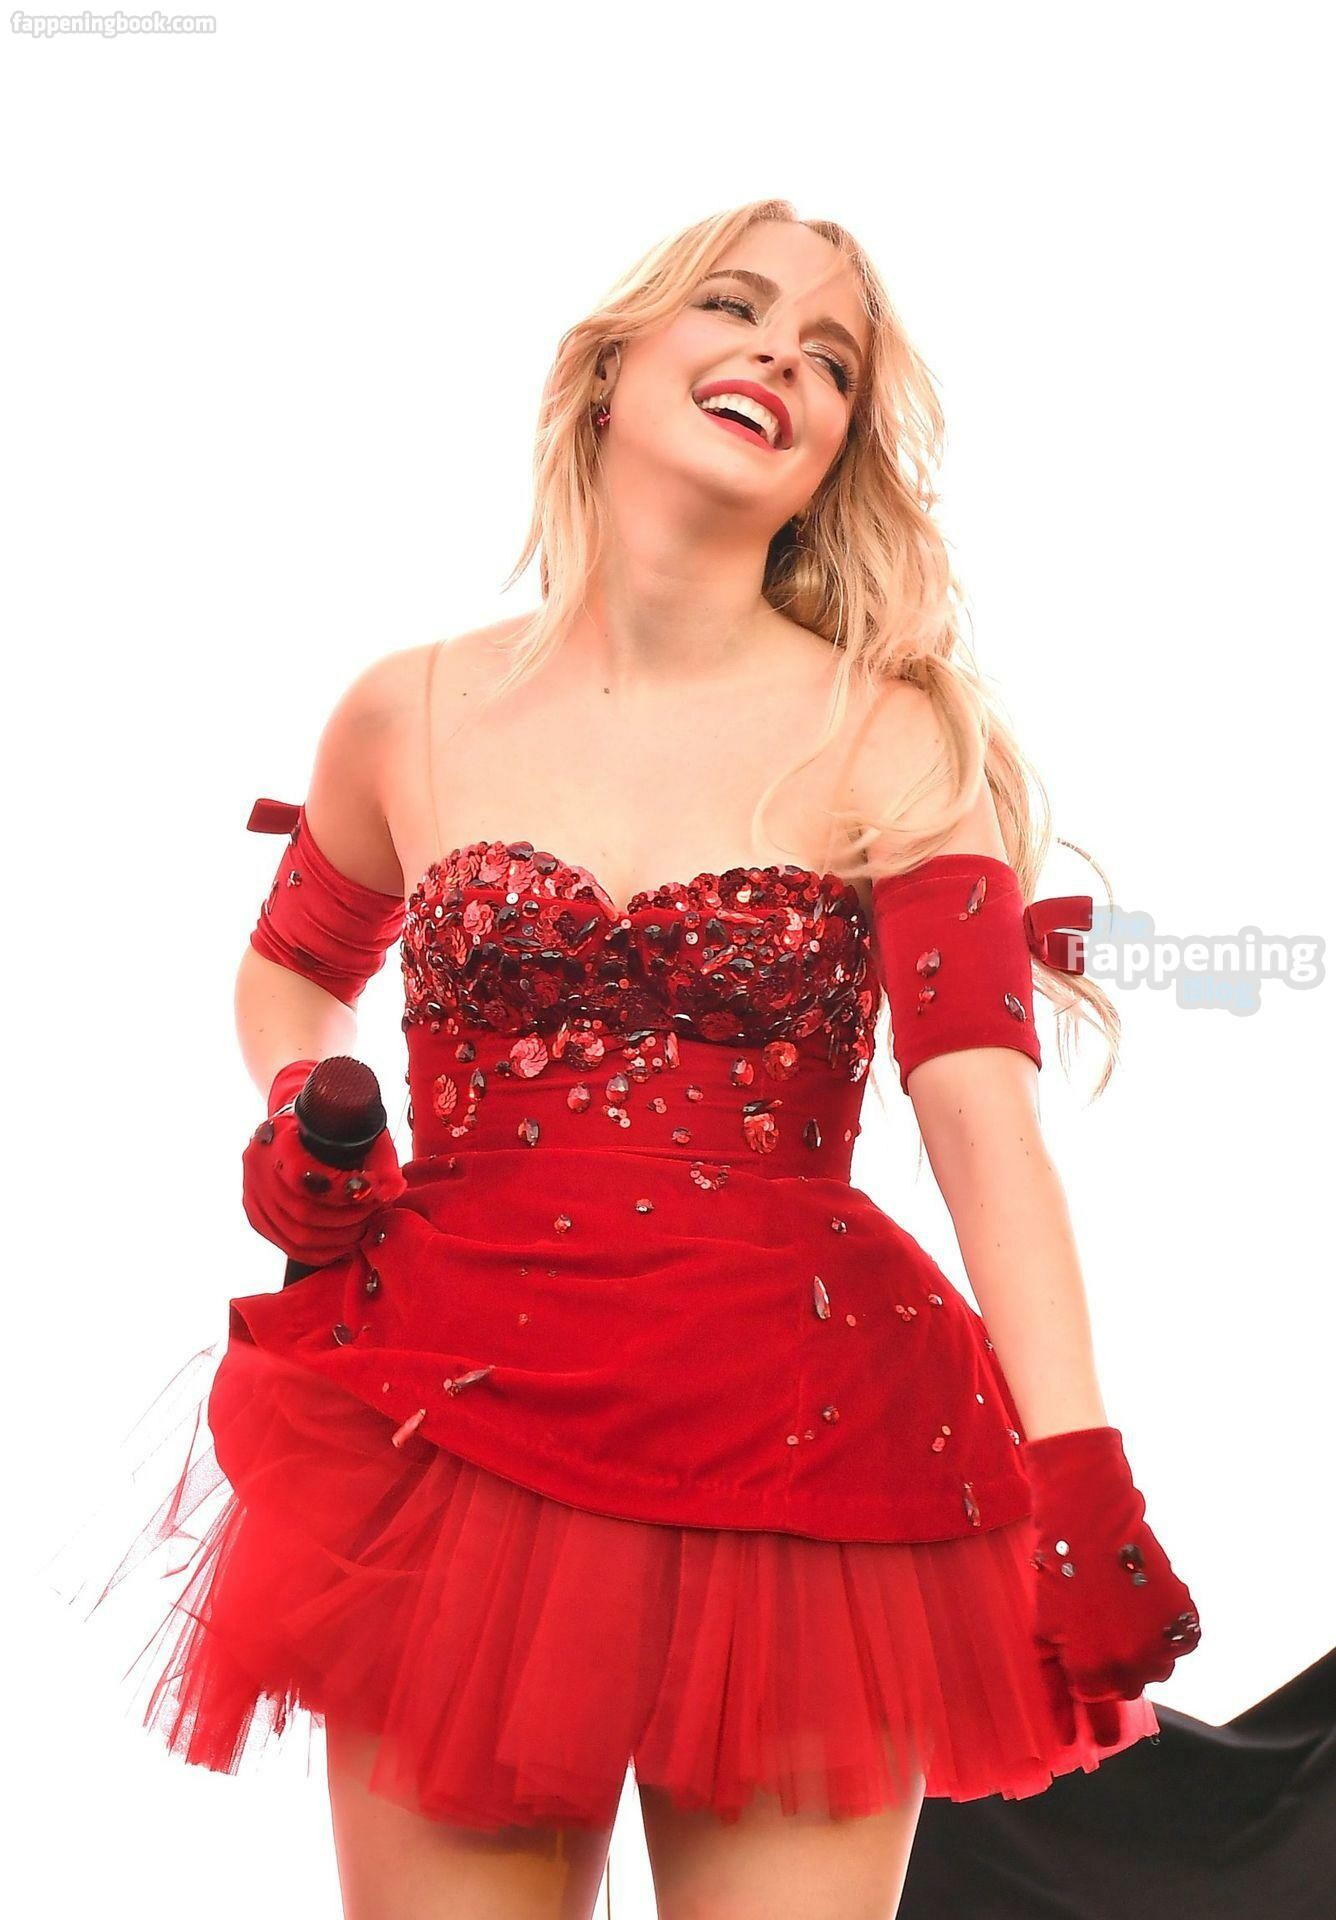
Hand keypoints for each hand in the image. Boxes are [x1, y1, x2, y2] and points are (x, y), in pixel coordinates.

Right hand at [241, 1058, 406, 1264]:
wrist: (299, 1124)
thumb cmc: (333, 1124)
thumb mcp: (359, 1129)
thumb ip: (380, 1160)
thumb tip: (393, 1191)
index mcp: (276, 1136)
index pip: (303, 1175)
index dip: (341, 1191)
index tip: (371, 1189)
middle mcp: (257, 1166)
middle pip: (303, 1211)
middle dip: (348, 1217)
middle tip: (375, 1211)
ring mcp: (253, 1194)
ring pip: (298, 1234)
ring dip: (339, 1238)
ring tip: (364, 1226)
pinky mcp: (257, 1216)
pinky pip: (289, 1246)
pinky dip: (322, 1251)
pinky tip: (345, 1243)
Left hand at [1020, 1425, 1200, 1745]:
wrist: (1092, 1523)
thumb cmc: (1060, 1574)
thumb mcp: (1044, 1632)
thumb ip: (1053, 1686)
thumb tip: (1065, 1736)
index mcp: (1088, 1673)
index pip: (1100, 1721)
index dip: (1098, 1721)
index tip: (1100, 1727)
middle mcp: (1128, 1667)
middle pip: (1128, 1692)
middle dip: (1115, 1672)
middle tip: (1103, 1635)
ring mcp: (1159, 1644)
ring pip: (1158, 1670)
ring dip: (1143, 1653)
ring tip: (1123, 1614)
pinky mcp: (1182, 1621)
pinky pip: (1181, 1644)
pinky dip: (1168, 1631)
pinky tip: (1147, 1604)